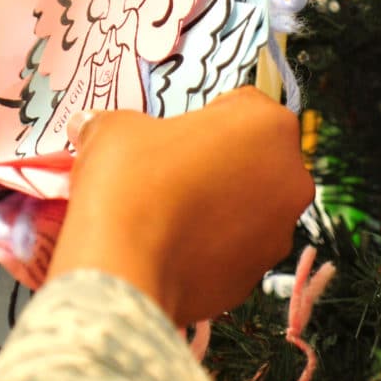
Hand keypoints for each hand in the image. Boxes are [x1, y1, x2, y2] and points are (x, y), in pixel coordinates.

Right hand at [48, 88, 314, 325]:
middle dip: (221, 161)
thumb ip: (114, 122)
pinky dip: (214, 246)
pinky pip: (237, 250)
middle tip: (175, 170)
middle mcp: (290, 178)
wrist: (124, 269)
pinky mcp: (257, 276)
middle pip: (256, 158)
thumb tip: (89, 124)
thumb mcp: (116, 129)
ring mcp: (279, 233)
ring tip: (172, 211)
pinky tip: (174, 246)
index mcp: (269, 126)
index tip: (182, 130)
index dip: (209, 115)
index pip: (245, 105)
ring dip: (222, 205)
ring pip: (251, 207)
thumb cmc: (132, 182)